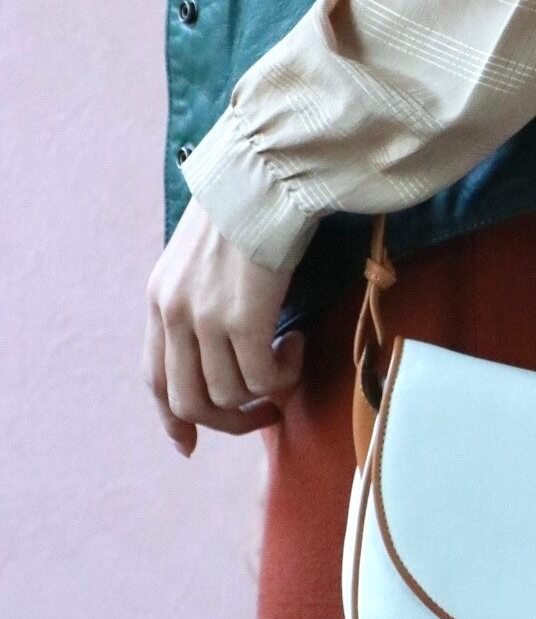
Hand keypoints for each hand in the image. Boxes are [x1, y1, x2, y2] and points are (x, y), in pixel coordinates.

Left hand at [143, 197, 304, 456]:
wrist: (269, 176)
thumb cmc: (250, 206)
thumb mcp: (204, 256)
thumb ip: (201, 296)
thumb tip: (223, 337)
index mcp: (160, 298)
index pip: (156, 377)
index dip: (173, 418)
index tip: (190, 443)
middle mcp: (174, 312)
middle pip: (188, 400)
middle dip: (228, 421)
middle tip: (265, 412)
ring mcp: (205, 318)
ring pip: (229, 394)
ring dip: (265, 392)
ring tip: (289, 358)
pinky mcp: (243, 318)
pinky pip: (262, 377)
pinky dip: (284, 375)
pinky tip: (296, 343)